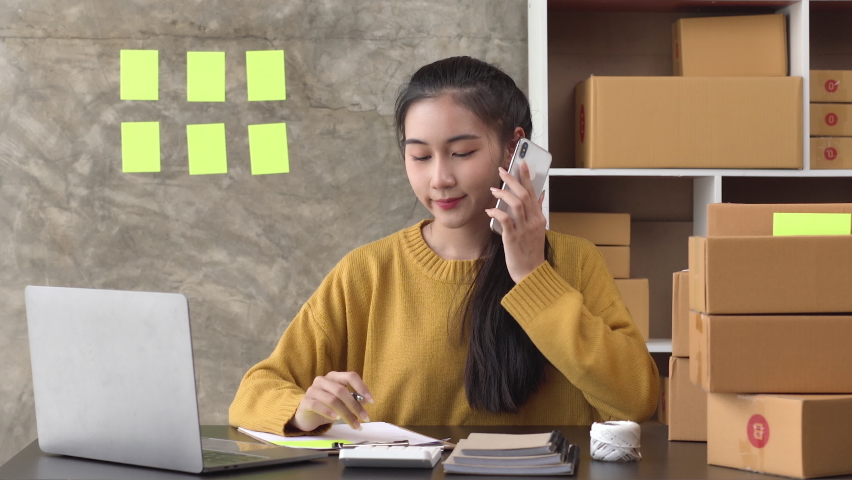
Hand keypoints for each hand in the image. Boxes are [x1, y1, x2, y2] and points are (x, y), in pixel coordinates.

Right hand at [289, 371, 372, 431]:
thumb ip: (354, 400)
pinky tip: (336, 419)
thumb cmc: (327, 408)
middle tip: (365, 418)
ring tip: (354, 424)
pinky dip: (329, 412)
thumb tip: (367, 401)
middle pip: (342, 390)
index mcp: (334, 377)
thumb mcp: (343, 403)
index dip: (362, 387)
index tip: (371, 401)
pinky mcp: (305, 401)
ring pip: (332, 400)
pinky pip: (318, 406)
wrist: (306, 416)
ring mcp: (313, 390)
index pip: (351, 376)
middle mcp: (323, 380)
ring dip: (346, 414)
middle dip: (355, 406)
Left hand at [486, 161, 546, 282]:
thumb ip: (538, 211)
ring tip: (493, 189)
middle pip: (524, 194)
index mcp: (539, 218)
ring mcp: (524, 229)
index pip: (533, 192)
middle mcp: (533, 221)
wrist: (531, 272)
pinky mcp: (513, 238)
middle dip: (513, 180)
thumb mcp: (538, 229)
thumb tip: (541, 194)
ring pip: (516, 204)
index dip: (526, 177)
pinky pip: (506, 219)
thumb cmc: (531, 251)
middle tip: (502, 170)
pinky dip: (497, 212)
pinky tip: (490, 210)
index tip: (521, 164)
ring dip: (504, 193)